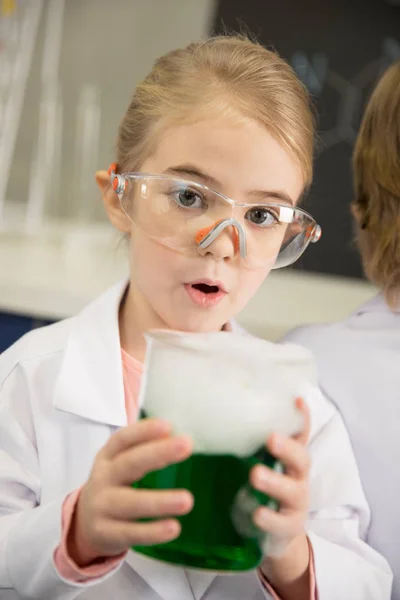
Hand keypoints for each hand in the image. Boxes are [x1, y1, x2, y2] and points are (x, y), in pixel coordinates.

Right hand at [67, 419, 193, 565]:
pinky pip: (130, 533)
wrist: (84, 523)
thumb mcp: (122, 464)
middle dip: (158, 453)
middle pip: (128, 464)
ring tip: (187, 500)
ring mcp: (101, 507)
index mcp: (107, 457)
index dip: (144, 431)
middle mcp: (102, 478)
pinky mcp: (105, 534)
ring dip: (159, 501)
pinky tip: (174, 528)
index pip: (123, 439)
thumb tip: (182, 439)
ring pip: (130, 503)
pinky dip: (152, 532)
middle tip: (187, 444)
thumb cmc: (115, 485)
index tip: (168, 425)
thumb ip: (146, 450)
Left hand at [250, 397, 310, 554]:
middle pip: (302, 459)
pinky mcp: (289, 527)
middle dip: (288, 448)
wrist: (276, 534)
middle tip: (271, 438)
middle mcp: (298, 476)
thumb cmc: (263, 488)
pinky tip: (256, 513)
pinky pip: (282, 522)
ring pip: (292, 491)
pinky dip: (270, 518)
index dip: (302, 418)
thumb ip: (246, 442)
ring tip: (255, 475)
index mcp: (290, 457)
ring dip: (274, 482)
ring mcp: (297, 503)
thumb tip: (215, 413)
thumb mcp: (258, 462)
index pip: (300, 434)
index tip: (297, 401)